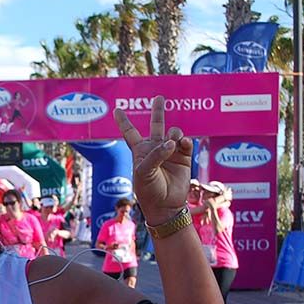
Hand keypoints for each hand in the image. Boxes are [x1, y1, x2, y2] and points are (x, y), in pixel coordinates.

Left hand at [114, 96, 192, 223]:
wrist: (166, 205)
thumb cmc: (149, 190)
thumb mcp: (144, 172)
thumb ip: (156, 155)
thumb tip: (172, 142)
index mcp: (140, 151)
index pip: (130, 132)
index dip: (124, 121)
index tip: (117, 109)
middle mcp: (156, 148)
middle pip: (157, 124)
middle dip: (158, 111)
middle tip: (159, 97)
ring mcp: (171, 152)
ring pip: (174, 132)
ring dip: (174, 134)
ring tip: (173, 143)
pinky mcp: (185, 157)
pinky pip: (186, 142)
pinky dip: (185, 141)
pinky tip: (183, 144)